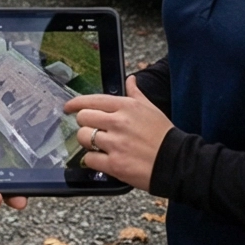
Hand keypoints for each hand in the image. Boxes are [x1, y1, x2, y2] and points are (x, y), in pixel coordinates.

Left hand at [61, 77, 173, 191]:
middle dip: (84, 123)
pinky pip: (89, 159)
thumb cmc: (164, 135)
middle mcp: (118, 122)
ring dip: (87, 142)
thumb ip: (136, 93)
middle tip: (91, 129)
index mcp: (126, 106)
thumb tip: (130, 79)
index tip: (68, 107)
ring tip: (97, 145)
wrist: (176, 162)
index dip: (76, 103)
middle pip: (83, 118)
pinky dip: (92, 160)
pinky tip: (101, 159)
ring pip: (83, 137)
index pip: (93, 100)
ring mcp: (115, 144)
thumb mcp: (151, 108)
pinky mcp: (114, 165)